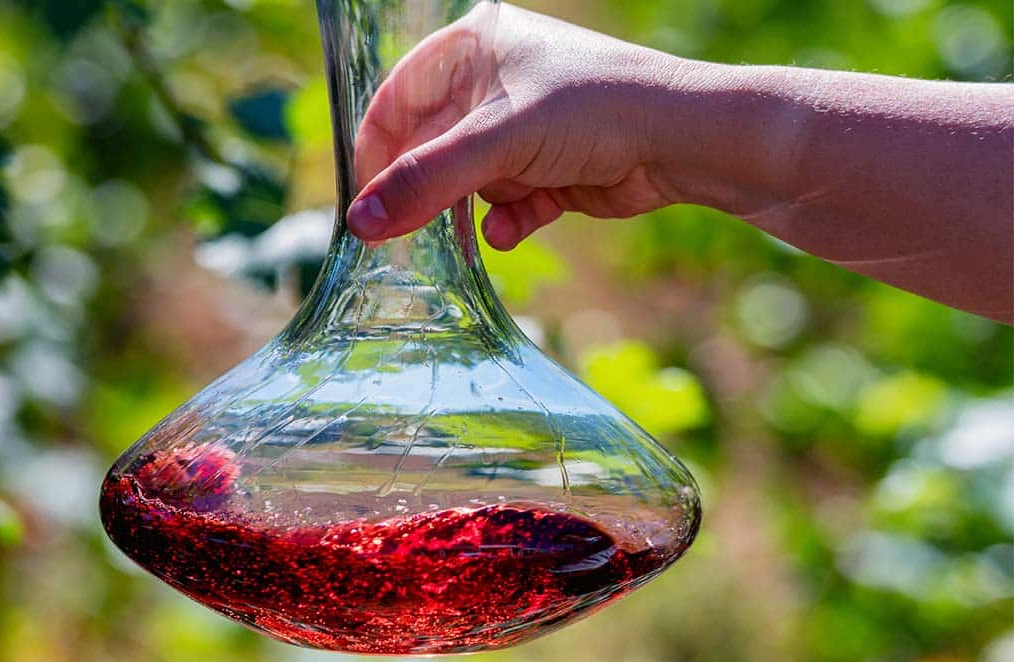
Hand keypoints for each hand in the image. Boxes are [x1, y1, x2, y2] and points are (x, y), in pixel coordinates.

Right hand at [347, 4, 683, 249]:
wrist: (685, 141)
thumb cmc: (593, 109)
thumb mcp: (499, 141)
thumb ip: (426, 181)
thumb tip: (360, 222)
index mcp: (476, 47)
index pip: (399, 98)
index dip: (378, 150)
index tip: (364, 200)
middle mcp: (496, 83)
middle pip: (433, 146)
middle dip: (429, 190)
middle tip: (404, 232)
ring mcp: (525, 128)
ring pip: (469, 181)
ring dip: (473, 208)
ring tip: (475, 228)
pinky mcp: (550, 169)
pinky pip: (508, 203)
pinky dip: (509, 220)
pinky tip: (517, 228)